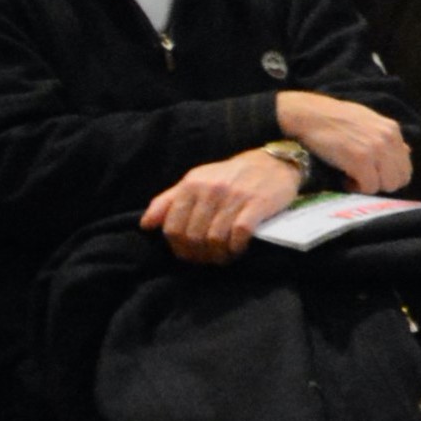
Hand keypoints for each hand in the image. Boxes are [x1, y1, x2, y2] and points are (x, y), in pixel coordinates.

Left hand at [140, 150, 305, 262]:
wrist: (274, 162)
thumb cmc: (231, 175)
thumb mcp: (196, 180)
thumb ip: (169, 201)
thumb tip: (146, 225)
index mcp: (192, 184)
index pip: (172, 226)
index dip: (177, 247)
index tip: (188, 254)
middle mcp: (211, 189)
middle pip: (193, 236)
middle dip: (199, 254)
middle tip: (208, 259)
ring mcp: (235, 196)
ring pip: (215, 238)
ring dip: (218, 255)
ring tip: (223, 257)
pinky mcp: (258, 204)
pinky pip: (239, 233)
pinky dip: (236, 247)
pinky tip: (238, 249)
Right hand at [275, 90, 410, 193]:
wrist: (309, 115)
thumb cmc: (335, 118)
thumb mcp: (368, 122)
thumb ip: (387, 138)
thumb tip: (407, 152)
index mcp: (393, 131)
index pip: (406, 167)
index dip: (389, 176)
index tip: (372, 174)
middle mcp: (389, 140)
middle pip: (400, 179)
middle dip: (381, 183)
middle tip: (362, 179)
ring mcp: (376, 149)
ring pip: (386, 185)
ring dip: (369, 186)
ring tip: (352, 177)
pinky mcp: (360, 159)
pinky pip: (368, 187)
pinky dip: (355, 188)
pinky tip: (344, 178)